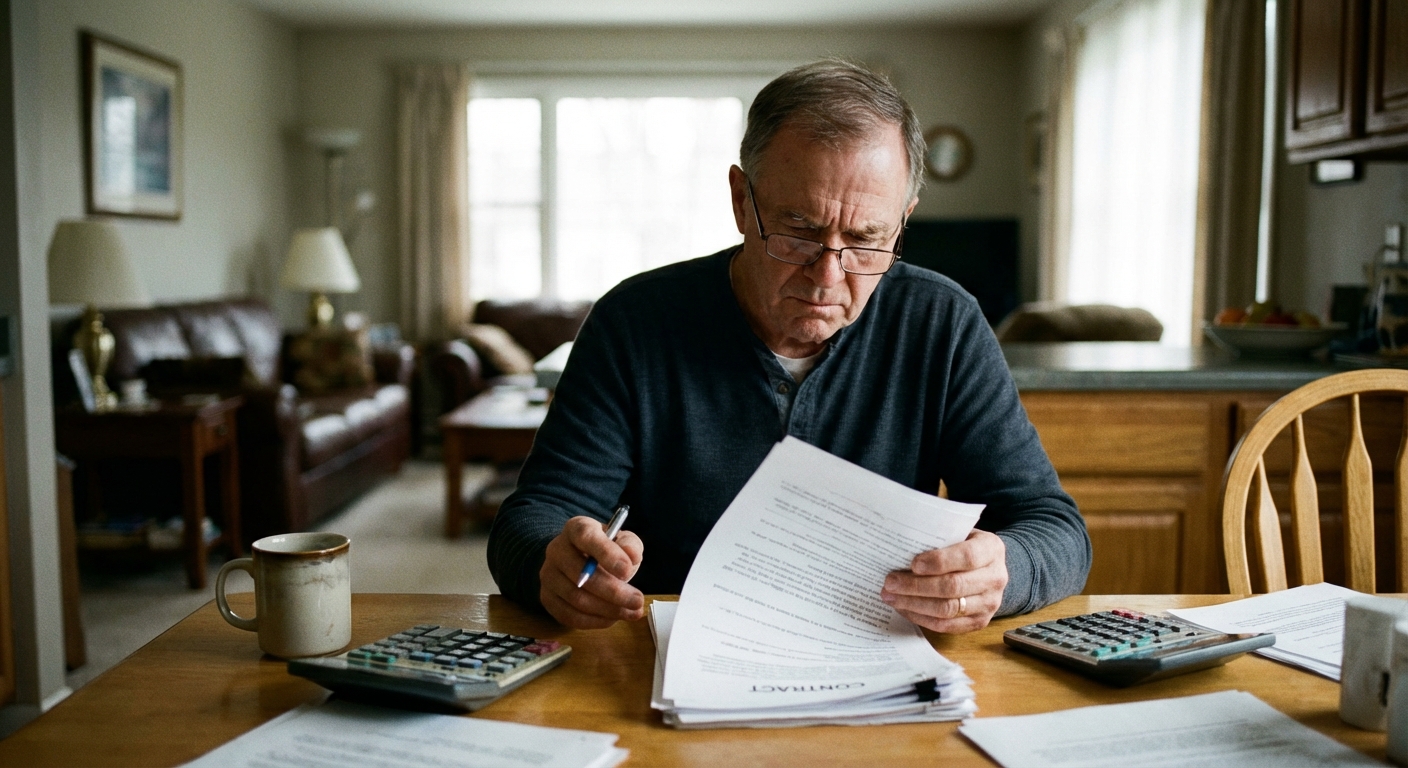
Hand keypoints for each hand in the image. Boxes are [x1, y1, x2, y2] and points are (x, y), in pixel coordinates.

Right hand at [539, 515, 644, 628]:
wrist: (579, 562)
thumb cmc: (605, 551)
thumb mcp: (622, 541)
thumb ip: (630, 546)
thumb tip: (632, 556)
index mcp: (576, 529)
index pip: (585, 537)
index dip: (606, 553)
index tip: (627, 570)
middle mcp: (556, 550)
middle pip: (581, 574)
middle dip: (614, 592)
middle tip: (637, 601)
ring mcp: (548, 575)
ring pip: (577, 599)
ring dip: (608, 609)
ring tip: (632, 612)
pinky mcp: (547, 598)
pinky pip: (570, 616)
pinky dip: (595, 621)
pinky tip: (613, 618)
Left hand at [880, 529, 1006, 633]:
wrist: (988, 567)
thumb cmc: (964, 546)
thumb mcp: (959, 534)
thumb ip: (938, 539)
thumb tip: (899, 549)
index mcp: (992, 549)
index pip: (967, 557)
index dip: (938, 562)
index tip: (913, 564)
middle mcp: (996, 577)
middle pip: (953, 586)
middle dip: (916, 586)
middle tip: (890, 583)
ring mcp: (990, 603)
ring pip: (948, 609)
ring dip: (914, 604)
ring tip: (891, 597)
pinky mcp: (980, 622)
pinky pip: (947, 626)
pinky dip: (922, 618)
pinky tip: (904, 609)